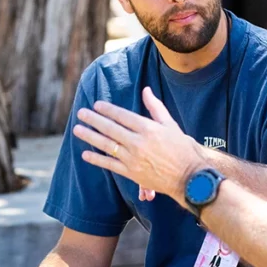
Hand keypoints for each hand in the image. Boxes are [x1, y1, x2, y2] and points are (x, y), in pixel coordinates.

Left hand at [73, 87, 204, 202]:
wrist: (189, 176)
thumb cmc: (182, 149)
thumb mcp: (171, 124)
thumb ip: (155, 107)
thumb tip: (146, 90)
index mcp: (148, 128)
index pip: (122, 115)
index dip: (108, 109)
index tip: (96, 104)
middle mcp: (138, 142)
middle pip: (110, 128)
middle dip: (93, 119)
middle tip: (81, 113)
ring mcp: (133, 158)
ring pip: (107, 145)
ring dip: (90, 136)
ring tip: (77, 129)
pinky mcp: (132, 173)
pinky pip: (110, 165)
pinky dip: (96, 159)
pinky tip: (86, 154)